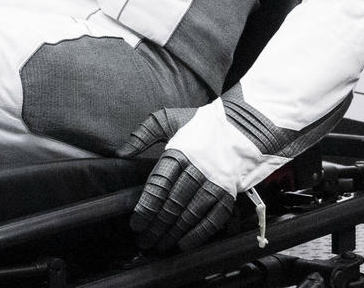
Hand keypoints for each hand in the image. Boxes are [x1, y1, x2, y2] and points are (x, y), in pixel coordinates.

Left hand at [119, 107, 233, 252]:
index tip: (136, 223)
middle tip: (144, 241)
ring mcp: (215, 182)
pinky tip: (184, 243)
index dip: (147, 206)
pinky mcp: (228, 192)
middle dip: (157, 225)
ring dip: (174, 232)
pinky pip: (213, 218)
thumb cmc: (200, 124)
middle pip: (173, 202)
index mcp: (180, 151)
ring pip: (191, 212)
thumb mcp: (169, 119)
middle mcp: (198, 168)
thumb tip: (121, 153)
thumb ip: (144, 133)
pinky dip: (199, 233)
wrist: (241, 124)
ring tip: (160, 245)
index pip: (160, 183)